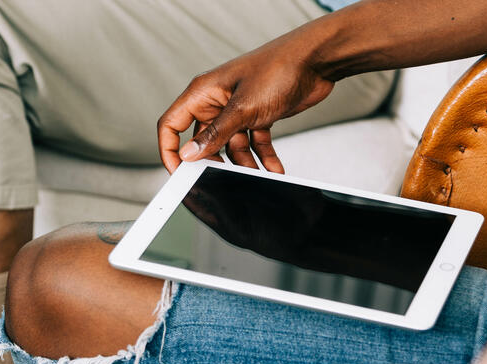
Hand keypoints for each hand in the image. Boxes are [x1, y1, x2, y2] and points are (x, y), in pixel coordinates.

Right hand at [157, 29, 334, 173]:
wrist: (315, 60)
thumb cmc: (278, 69)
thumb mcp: (242, 108)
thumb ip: (215, 134)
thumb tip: (190, 154)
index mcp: (203, 92)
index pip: (172, 124)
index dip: (170, 150)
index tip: (178, 172)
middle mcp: (217, 100)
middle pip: (203, 139)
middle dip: (213, 160)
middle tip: (221, 179)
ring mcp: (238, 108)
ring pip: (231, 145)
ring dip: (243, 163)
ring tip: (255, 175)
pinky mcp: (259, 114)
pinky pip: (254, 142)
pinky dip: (263, 156)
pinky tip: (273, 169)